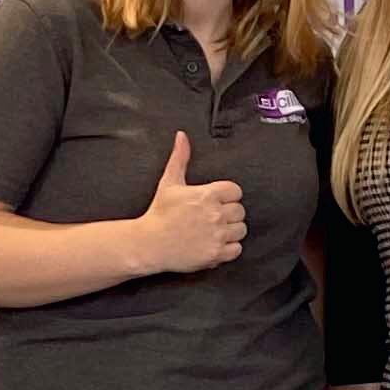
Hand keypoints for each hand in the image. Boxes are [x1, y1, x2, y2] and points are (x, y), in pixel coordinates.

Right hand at [129, 131, 244, 275]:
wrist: (148, 244)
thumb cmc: (159, 213)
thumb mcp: (169, 182)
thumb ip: (180, 158)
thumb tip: (182, 136)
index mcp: (207, 195)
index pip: (236, 191)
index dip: (227, 196)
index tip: (216, 201)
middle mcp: (215, 214)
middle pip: (240, 211)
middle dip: (228, 214)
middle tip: (213, 218)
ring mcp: (216, 235)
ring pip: (241, 230)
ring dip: (231, 231)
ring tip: (215, 231)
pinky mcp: (215, 254)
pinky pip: (237, 249)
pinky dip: (229, 248)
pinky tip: (215, 244)